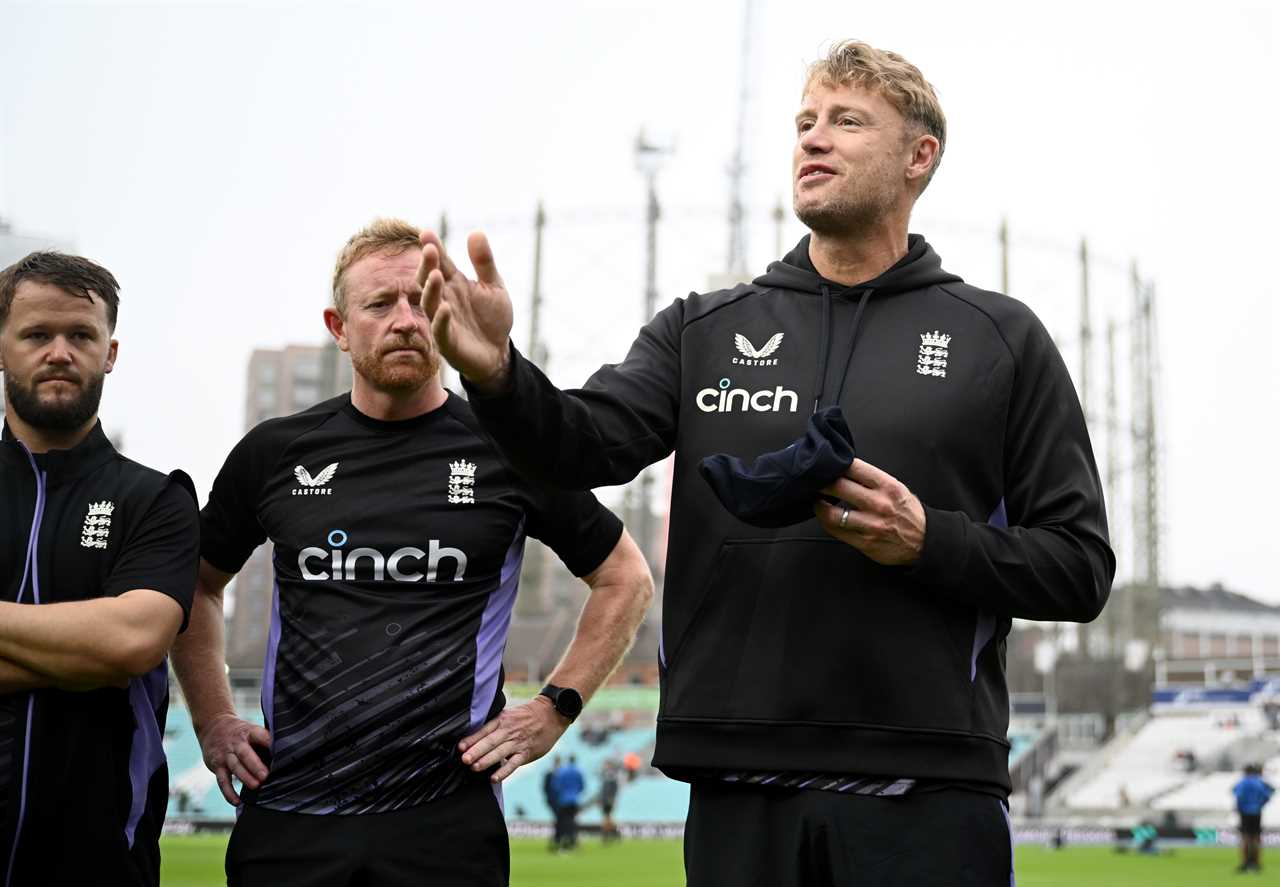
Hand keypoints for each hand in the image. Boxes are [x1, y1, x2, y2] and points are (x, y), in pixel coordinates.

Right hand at [198, 713, 270, 805]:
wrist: (212, 728)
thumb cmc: (240, 733)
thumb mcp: (251, 730)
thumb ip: (264, 741)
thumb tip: (285, 755)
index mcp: (248, 732)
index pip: (258, 735)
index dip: (268, 742)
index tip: (279, 751)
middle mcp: (236, 743)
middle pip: (245, 754)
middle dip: (255, 765)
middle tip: (265, 776)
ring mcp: (225, 755)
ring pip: (234, 766)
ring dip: (245, 777)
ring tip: (255, 786)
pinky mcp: (216, 766)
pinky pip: (222, 781)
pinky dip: (229, 793)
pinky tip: (237, 801)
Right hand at [417, 230, 513, 391]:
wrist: (499, 353)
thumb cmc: (492, 318)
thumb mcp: (494, 286)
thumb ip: (484, 262)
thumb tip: (476, 232)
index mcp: (454, 284)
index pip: (441, 262)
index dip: (433, 248)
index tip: (426, 232)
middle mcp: (444, 299)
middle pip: (430, 280)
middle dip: (428, 265)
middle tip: (430, 249)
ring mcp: (443, 320)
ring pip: (430, 303)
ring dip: (431, 289)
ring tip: (436, 274)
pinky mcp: (448, 342)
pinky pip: (440, 330)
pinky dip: (441, 320)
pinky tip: (445, 308)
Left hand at [458, 695, 567, 782]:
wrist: (550, 715)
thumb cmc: (526, 716)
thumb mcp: (509, 715)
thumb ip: (494, 726)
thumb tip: (474, 739)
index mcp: (502, 720)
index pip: (484, 730)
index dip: (471, 739)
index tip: (460, 747)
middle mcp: (509, 731)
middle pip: (490, 742)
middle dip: (476, 751)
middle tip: (464, 759)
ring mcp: (518, 742)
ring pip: (500, 752)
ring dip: (486, 761)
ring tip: (474, 768)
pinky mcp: (526, 752)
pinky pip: (513, 763)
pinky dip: (504, 771)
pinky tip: (494, 778)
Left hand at [815, 458, 925, 565]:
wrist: (925, 540)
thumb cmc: (907, 511)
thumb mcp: (896, 488)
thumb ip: (871, 480)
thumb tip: (843, 471)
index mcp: (887, 486)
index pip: (853, 467)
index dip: (835, 464)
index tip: (827, 465)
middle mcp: (879, 504)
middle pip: (838, 487)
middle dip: (821, 483)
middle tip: (814, 482)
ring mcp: (871, 525)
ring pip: (832, 513)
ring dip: (819, 505)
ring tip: (817, 500)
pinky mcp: (865, 542)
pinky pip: (836, 531)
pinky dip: (827, 522)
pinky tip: (826, 517)